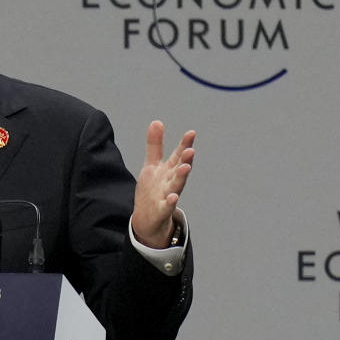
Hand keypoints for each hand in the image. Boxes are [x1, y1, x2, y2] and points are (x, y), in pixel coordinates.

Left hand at [132, 121, 195, 247]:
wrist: (148, 219)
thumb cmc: (154, 190)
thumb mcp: (152, 165)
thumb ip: (155, 145)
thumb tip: (157, 121)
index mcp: (169, 170)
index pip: (178, 155)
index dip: (184, 144)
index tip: (191, 133)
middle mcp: (171, 182)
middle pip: (179, 169)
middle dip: (185, 159)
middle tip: (190, 149)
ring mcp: (168, 196)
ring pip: (176, 186)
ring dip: (181, 177)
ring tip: (186, 167)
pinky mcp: (161, 210)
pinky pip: (166, 206)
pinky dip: (170, 202)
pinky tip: (173, 198)